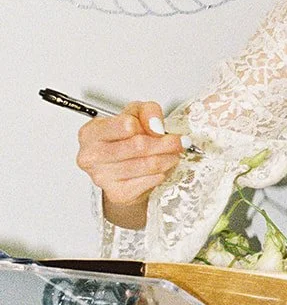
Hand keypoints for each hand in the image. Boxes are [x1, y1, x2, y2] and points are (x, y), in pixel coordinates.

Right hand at [76, 102, 182, 228]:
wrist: (119, 171)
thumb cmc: (124, 138)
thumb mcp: (135, 114)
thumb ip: (147, 112)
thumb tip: (156, 126)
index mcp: (91, 132)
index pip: (126, 125)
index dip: (148, 126)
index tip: (161, 129)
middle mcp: (91, 155)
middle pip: (138, 146)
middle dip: (164, 143)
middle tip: (178, 142)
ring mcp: (102, 176)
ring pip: (146, 165)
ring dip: (166, 159)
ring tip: (173, 154)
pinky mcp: (116, 193)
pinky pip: (147, 182)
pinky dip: (161, 174)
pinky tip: (162, 168)